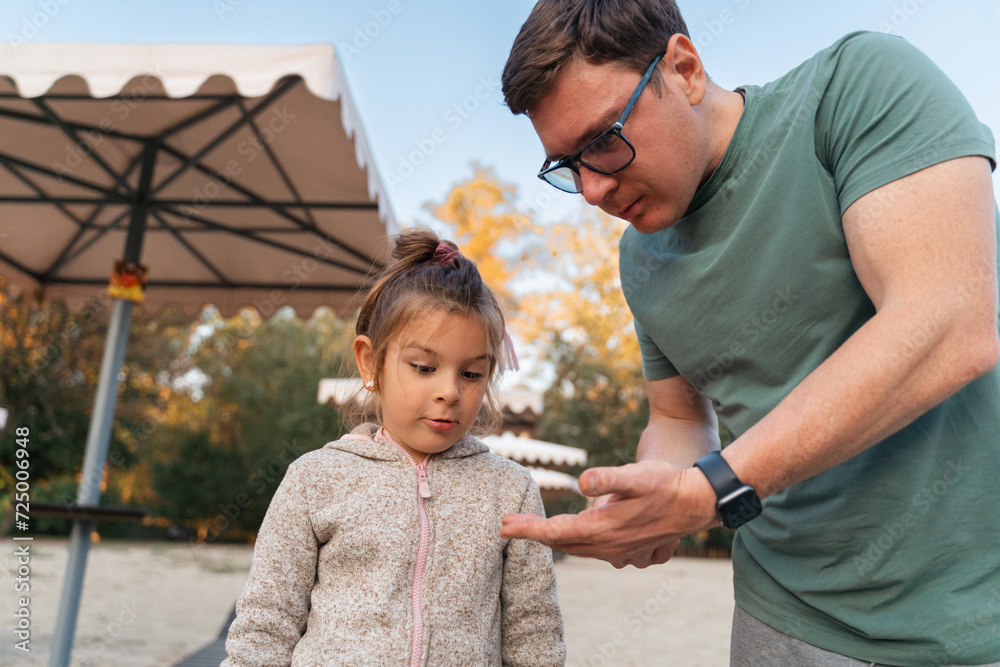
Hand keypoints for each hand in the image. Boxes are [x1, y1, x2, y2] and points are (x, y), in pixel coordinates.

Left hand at [501, 461, 718, 567]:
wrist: (695, 503)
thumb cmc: (665, 485)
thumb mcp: (637, 475)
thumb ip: (608, 478)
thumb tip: (581, 482)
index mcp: (602, 529)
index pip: (554, 532)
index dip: (527, 529)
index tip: (503, 526)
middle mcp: (606, 545)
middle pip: (559, 542)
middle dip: (531, 533)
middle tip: (506, 525)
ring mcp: (616, 550)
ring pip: (574, 548)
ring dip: (550, 539)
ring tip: (529, 528)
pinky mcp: (625, 549)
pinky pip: (589, 549)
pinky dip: (571, 543)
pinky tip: (567, 535)